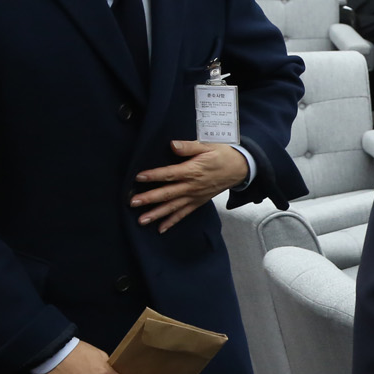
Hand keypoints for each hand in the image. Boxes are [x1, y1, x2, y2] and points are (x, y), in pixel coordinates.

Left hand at [132, 140, 249, 230]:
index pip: (170, 174)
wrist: (240, 169)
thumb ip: (189, 146)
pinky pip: (184, 213)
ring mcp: (195, 196)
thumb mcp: (208, 146)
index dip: (154, 176)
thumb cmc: (223, 155)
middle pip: (168, 193)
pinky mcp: (198, 202)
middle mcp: (192, 186)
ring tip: (142, 220)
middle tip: (132, 203)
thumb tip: (173, 145)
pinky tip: (161, 228)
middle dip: (150, 198)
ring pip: (173, 207)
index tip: (138, 178)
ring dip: (157, 214)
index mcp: (193, 171)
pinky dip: (172, 221)